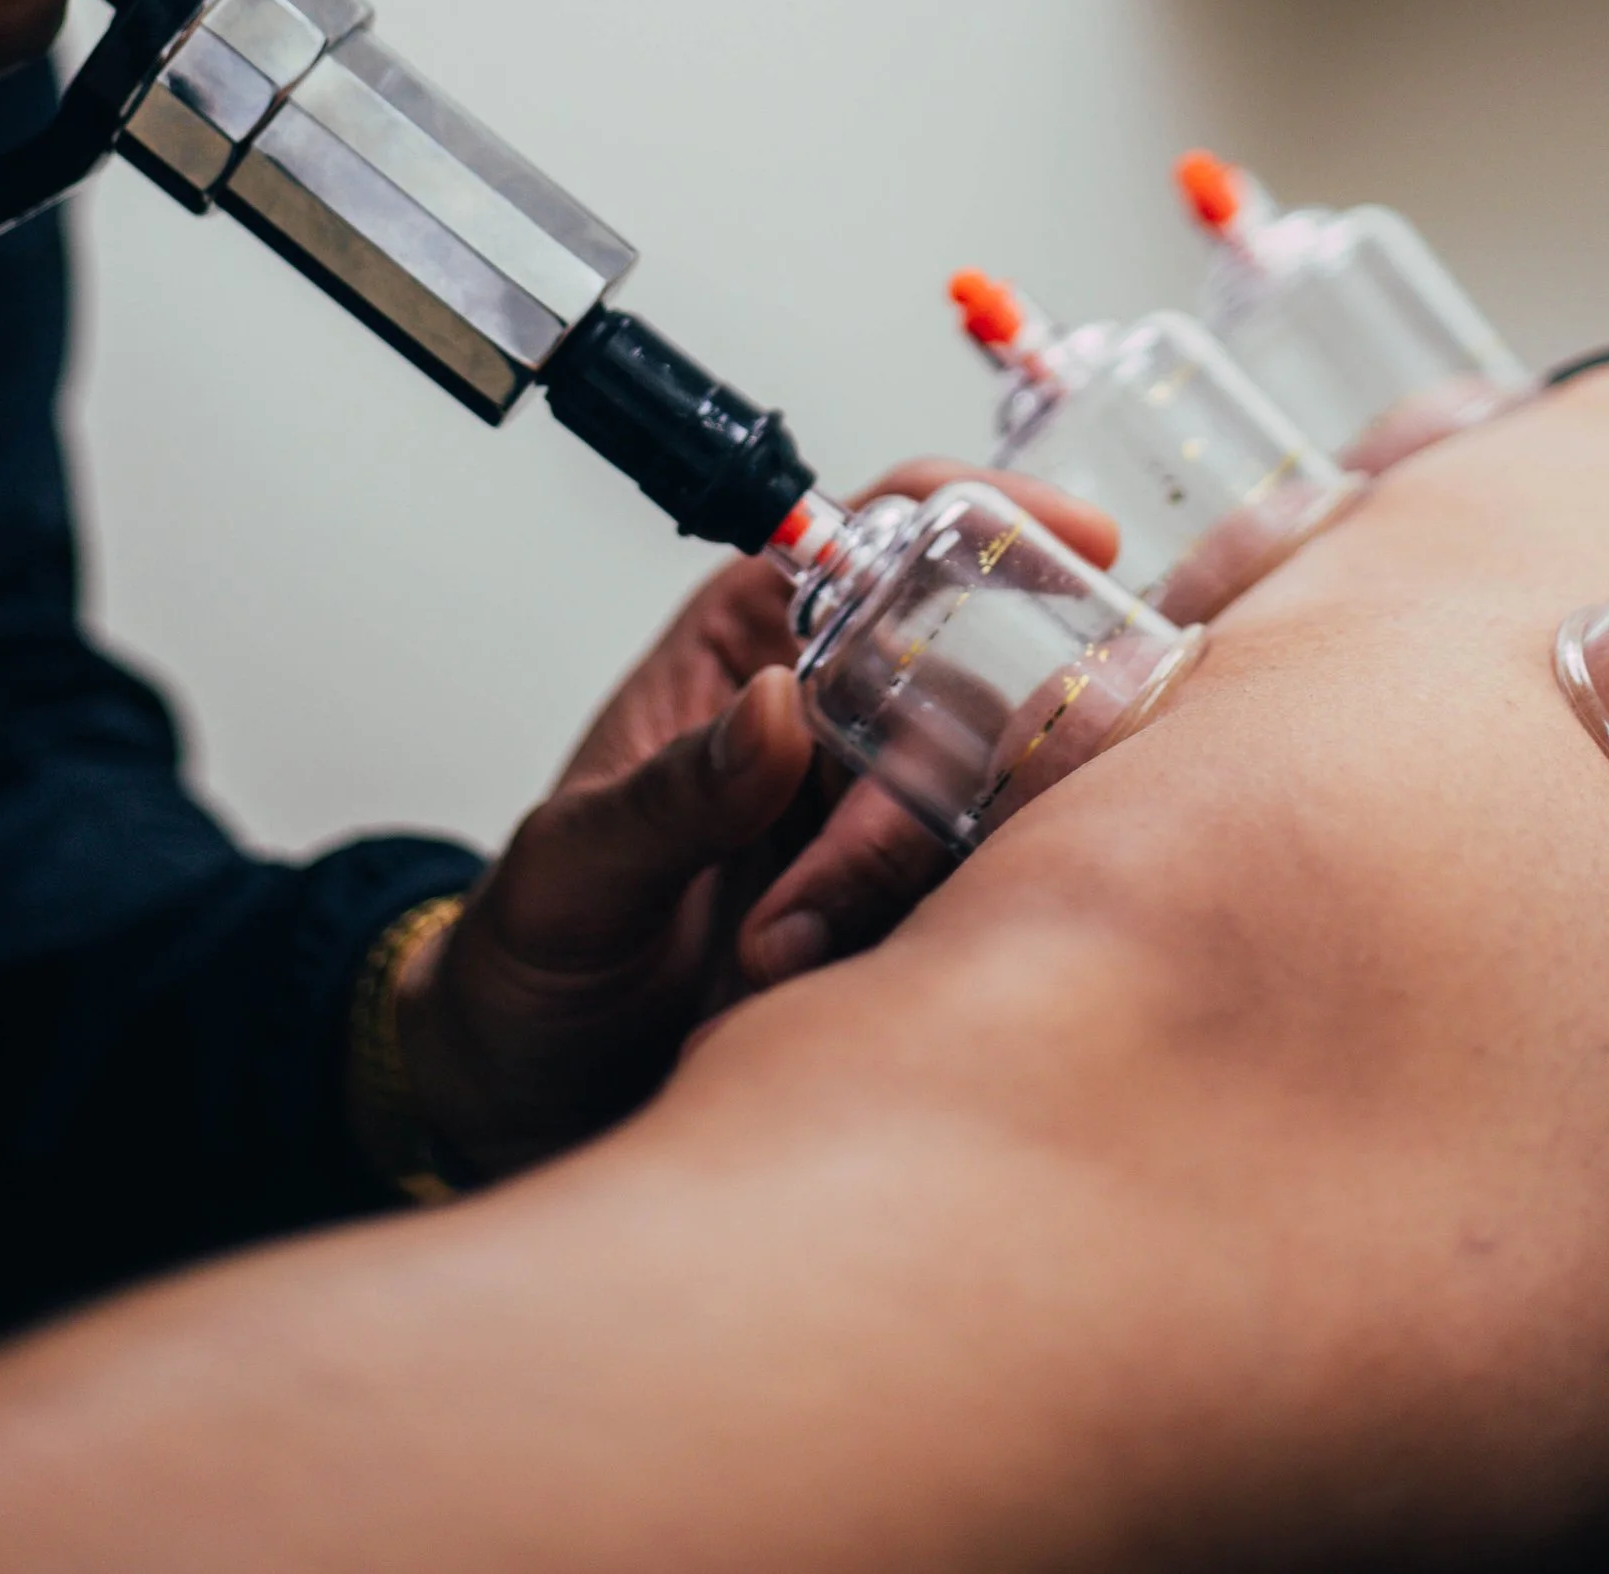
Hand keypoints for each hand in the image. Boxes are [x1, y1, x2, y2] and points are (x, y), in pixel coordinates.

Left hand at [389, 459, 1118, 1185]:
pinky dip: (931, 939)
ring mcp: (882, 814)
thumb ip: (673, 793)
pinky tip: (839, 981)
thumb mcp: (575, 865)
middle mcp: (837, 712)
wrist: (533, 1091)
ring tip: (785, 951)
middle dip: (925, 779)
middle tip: (834, 882)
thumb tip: (774, 708)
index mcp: (755, 640)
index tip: (1076, 541)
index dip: (983, 516)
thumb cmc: (533, 949)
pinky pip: (976, 896)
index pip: (887, 533)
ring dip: (904, 881)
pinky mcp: (909, 912)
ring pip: (984, 798)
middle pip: (965, 681)